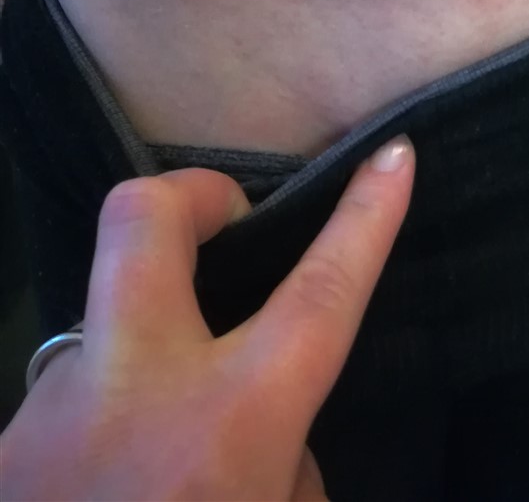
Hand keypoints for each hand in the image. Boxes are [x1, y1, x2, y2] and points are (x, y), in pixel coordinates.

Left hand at [0, 135, 415, 500]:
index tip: (394, 152)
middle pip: (143, 221)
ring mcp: (43, 419)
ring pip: (97, 327)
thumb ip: (286, 474)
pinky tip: (109, 486)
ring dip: (140, 351)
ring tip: (159, 443)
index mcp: (225, 426)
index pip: (319, 292)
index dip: (366, 215)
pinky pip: (64, 407)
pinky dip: (98, 430)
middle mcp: (127, 396)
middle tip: (225, 220)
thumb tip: (272, 436)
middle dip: (190, 195)